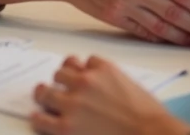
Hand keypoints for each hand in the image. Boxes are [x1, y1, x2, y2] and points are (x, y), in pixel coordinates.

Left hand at [31, 56, 189, 134]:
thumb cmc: (150, 118)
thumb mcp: (133, 87)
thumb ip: (113, 82)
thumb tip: (102, 90)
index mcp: (105, 69)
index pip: (86, 61)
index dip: (84, 70)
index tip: (83, 75)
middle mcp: (86, 81)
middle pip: (62, 71)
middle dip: (63, 80)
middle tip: (62, 88)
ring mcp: (74, 103)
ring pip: (46, 90)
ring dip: (45, 94)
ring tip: (44, 98)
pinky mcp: (66, 127)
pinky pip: (41, 118)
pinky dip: (39, 118)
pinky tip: (39, 118)